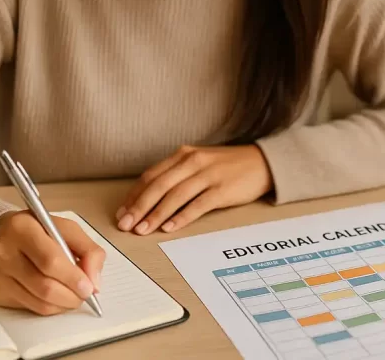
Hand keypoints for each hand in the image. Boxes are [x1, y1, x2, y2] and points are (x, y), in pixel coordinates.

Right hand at [0, 210, 105, 315]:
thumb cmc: (36, 230)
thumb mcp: (65, 228)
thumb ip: (88, 250)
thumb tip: (94, 282)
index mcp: (22, 228)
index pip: (50, 260)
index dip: (73, 277)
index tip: (89, 287)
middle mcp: (4, 251)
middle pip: (44, 286)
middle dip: (71, 295)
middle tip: (84, 294)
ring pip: (38, 302)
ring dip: (63, 304)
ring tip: (73, 295)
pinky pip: (29, 307)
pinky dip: (49, 306)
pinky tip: (55, 296)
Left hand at [116, 144, 272, 234]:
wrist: (261, 162)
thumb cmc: (227, 166)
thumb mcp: (199, 162)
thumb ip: (177, 175)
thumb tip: (150, 199)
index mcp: (184, 155)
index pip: (151, 176)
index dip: (134, 195)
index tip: (122, 212)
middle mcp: (193, 162)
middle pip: (159, 186)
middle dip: (139, 207)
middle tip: (125, 224)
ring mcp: (208, 175)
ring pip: (175, 196)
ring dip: (155, 215)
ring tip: (142, 230)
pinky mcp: (221, 190)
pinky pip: (197, 205)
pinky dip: (181, 217)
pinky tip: (169, 228)